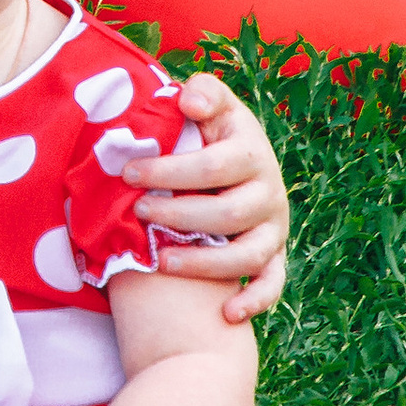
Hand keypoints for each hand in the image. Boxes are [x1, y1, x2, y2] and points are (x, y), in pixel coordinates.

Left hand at [122, 73, 288, 316]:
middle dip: (178, 216)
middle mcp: (270, 191)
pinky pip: (273, 283)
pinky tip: (227, 313)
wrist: (242, 157)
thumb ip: (203, 92)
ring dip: (204, 263)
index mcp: (252, 151)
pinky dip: (254, 300)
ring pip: (248, 254)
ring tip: (159, 261)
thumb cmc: (213, 130)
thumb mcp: (212, 102)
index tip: (128, 173)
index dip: (169, 171)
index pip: (212, 165)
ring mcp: (275, 226)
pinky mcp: (276, 254)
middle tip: (139, 214)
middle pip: (227, 214)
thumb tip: (189, 103)